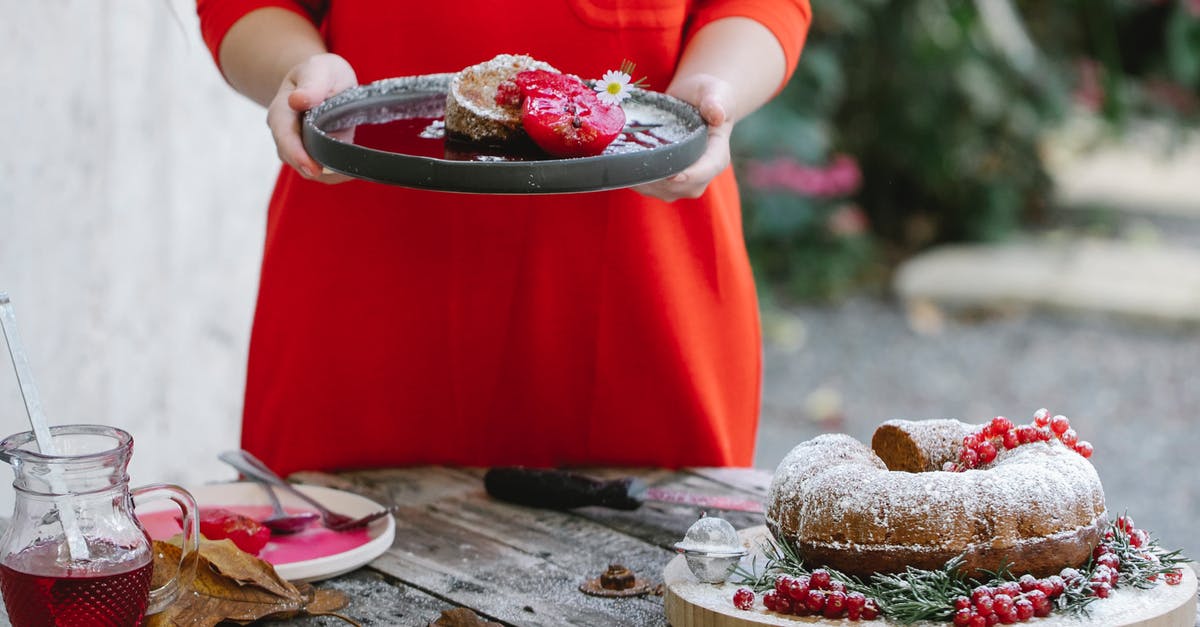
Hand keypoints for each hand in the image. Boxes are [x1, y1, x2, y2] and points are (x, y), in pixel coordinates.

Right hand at [266, 53, 357, 183]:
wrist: (324, 81)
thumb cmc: (320, 73)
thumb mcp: (319, 71)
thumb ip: (311, 84)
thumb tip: (297, 100)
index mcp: (281, 112)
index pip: (285, 138)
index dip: (298, 155)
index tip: (313, 169)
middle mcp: (284, 134)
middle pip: (294, 159)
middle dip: (315, 168)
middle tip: (343, 173)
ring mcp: (297, 147)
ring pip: (308, 169)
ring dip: (327, 172)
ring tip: (350, 169)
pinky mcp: (312, 155)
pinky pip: (321, 171)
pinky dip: (335, 173)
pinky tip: (351, 168)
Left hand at [633, 73, 735, 201]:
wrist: (695, 102)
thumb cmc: (706, 95)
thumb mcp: (713, 92)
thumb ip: (714, 102)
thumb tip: (717, 115)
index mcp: (718, 154)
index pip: (708, 168)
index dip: (692, 175)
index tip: (674, 176)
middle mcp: (703, 173)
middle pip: (684, 186)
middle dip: (661, 181)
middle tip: (636, 168)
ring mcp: (685, 182)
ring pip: (665, 191)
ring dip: (646, 182)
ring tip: (627, 166)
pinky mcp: (668, 183)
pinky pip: (652, 189)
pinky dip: (638, 181)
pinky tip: (624, 168)